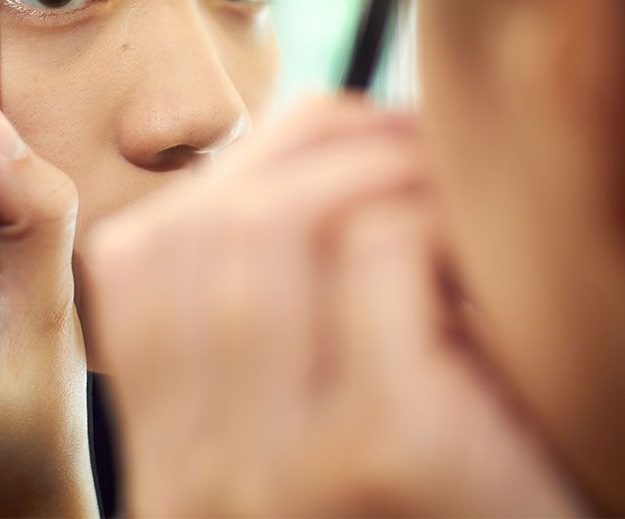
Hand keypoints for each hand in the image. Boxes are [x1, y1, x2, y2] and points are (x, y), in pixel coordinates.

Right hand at [81, 96, 581, 516]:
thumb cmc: (451, 515)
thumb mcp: (318, 446)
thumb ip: (284, 342)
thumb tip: (319, 164)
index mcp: (168, 460)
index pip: (137, 256)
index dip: (243, 170)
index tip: (342, 149)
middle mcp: (190, 473)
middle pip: (206, 225)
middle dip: (319, 146)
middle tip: (418, 142)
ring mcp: (275, 468)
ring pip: (276, 223)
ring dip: (381, 167)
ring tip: (455, 191)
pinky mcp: (383, 452)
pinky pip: (375, 252)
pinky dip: (437, 215)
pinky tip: (488, 256)